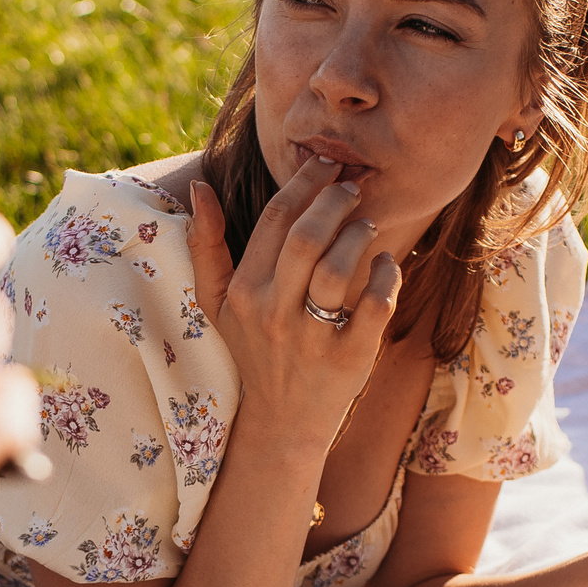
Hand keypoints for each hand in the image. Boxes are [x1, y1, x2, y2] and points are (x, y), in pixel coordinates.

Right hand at [188, 156, 402, 453]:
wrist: (281, 422)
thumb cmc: (253, 350)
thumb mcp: (217, 303)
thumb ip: (206, 246)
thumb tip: (200, 188)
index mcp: (244, 291)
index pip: (275, 218)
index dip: (305, 182)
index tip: (326, 164)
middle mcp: (273, 312)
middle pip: (308, 236)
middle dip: (335, 200)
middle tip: (353, 187)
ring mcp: (311, 337)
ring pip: (339, 267)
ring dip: (359, 234)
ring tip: (367, 225)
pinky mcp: (349, 358)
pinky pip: (375, 305)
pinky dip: (387, 276)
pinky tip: (385, 264)